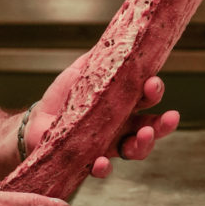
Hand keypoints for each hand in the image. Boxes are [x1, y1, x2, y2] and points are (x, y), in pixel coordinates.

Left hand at [27, 53, 180, 178]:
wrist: (36, 120)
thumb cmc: (63, 97)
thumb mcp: (81, 73)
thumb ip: (98, 59)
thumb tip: (115, 37)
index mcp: (123, 105)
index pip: (146, 99)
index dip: (154, 92)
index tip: (153, 83)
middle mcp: (121, 127)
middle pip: (150, 128)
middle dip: (162, 124)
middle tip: (168, 117)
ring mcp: (108, 145)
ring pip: (134, 150)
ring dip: (143, 145)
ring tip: (142, 136)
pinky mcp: (89, 160)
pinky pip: (102, 168)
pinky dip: (104, 167)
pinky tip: (102, 161)